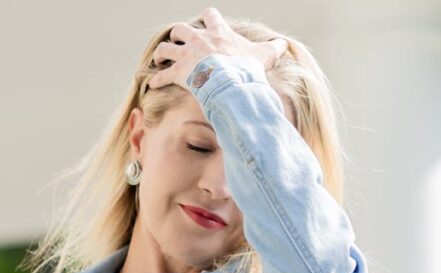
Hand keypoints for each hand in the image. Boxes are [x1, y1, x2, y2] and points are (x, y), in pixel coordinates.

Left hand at [148, 7, 287, 91]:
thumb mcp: (263, 55)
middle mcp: (200, 40)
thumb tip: (284, 44)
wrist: (233, 82)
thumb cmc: (247, 68)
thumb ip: (272, 49)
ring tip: (160, 60)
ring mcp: (188, 56)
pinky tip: (151, 84)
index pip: (211, 16)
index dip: (208, 19)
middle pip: (182, 30)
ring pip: (167, 49)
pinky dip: (157, 79)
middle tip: (178, 43)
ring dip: (162, 54)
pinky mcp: (180, 73)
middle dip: (178, 36)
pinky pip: (164, 76)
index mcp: (218, 33)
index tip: (207, 23)